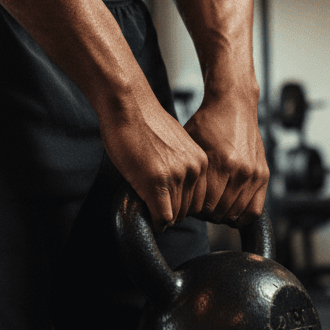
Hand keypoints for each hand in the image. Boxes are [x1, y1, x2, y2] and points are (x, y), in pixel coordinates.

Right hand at [100, 88, 207, 232]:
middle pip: (187, 210)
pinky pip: (162, 216)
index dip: (181, 205)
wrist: (129, 106)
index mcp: (200, 161)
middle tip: (155, 209)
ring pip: (175, 215)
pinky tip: (149, 218)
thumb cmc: (144, 123)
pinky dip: (156, 222)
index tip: (168, 204)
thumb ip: (179, 165)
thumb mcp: (174, 145)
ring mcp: (176, 177)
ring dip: (162, 216)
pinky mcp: (156, 182)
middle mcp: (193, 170)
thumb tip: (175, 188)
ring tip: (149, 209)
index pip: (198, 199)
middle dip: (171, 212)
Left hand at [184, 92, 268, 227]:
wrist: (234, 104)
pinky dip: (242, 216)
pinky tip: (231, 213)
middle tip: (198, 210)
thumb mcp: (191, 145)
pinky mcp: (263, 174)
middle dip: (206, 215)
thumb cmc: (207, 123)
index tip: (188, 207)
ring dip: (223, 216)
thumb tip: (176, 197)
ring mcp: (254, 173)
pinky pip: (255, 209)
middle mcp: (240, 170)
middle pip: (220, 211)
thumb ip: (189, 172)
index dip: (194, 210)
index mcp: (220, 163)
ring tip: (213, 210)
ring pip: (237, 213)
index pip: (206, 205)